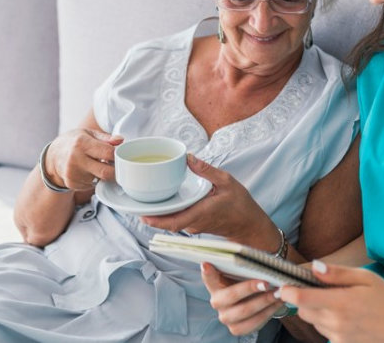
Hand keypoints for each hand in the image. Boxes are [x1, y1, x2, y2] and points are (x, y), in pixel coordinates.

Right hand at [45, 128, 123, 191]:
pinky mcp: (72, 183)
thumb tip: (120, 140)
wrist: (54, 156)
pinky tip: (87, 172)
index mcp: (81, 143)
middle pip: (106, 172)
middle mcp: (75, 159)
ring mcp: (73, 173)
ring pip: (99, 180)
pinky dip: (93, 180)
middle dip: (114, 171)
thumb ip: (106, 138)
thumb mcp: (88, 134)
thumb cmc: (74, 142)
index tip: (118, 155)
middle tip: (114, 165)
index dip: (117, 155)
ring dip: (102, 175)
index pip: (108, 152)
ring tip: (96, 165)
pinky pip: (91, 185)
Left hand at [140, 155, 279, 247]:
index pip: (174, 221)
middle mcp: (195, 223)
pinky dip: (167, 214)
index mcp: (202, 212)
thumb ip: (207, 170)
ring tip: (143, 202)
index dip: (157, 220)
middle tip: (134, 205)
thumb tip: (188, 158)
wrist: (249, 225)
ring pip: (171, 223)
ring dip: (157, 215)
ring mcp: (194, 226)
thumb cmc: (241, 205)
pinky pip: (177, 221)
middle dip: (150, 216)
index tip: (142, 214)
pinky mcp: (195, 225)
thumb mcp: (227, 181)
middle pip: (167, 223)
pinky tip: (161, 203)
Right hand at [201, 263, 284, 335]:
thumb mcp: (244, 269)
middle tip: (266, 283)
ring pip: (244, 311)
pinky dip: (268, 313)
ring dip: (264, 301)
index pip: (208, 276)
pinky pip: (253, 323)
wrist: (257, 297)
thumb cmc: (249, 278)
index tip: (207, 264)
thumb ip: (242, 261)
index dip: (207, 272)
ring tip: (278, 293)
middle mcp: (216, 302)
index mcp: (214, 284)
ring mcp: (226, 317)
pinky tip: (278, 303)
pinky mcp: (237, 328)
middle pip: (231, 295)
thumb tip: (249, 256)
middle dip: (250, 288)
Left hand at [277, 261, 383, 342]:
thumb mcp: (365, 278)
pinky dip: (327, 323)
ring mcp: (338, 336)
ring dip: (317, 312)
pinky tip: (345, 317)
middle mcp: (336, 322)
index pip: (301, 298)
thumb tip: (314, 267)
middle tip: (321, 290)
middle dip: (305, 300)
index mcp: (340, 302)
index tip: (285, 285)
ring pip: (313, 322)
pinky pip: (324, 332)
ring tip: (339, 304)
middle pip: (303, 311)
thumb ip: (337, 273)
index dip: (288, 291)